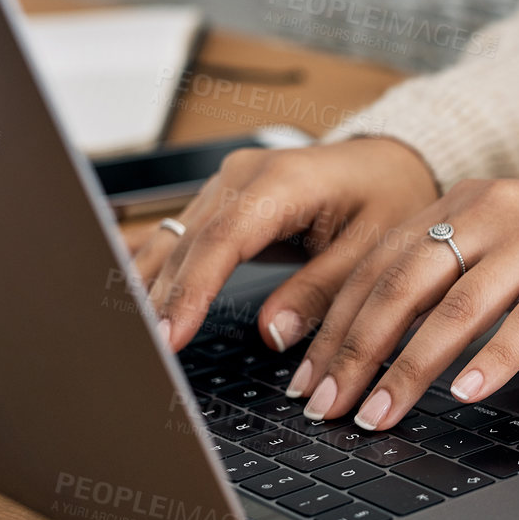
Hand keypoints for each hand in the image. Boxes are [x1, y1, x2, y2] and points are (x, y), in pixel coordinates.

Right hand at [135, 138, 438, 349]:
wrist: (388, 163)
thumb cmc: (388, 198)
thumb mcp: (371, 249)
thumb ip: (321, 291)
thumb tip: (272, 334)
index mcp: (284, 181)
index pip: (222, 240)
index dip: (191, 291)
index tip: (170, 336)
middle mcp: (244, 174)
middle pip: (188, 243)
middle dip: (160, 300)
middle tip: (142, 356)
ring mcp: (226, 182)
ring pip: (174, 240)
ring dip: (149, 289)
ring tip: (131, 341)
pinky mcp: (220, 197)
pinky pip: (181, 237)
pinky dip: (158, 273)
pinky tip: (135, 306)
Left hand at [292, 179, 518, 429]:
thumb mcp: (497, 244)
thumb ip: (440, 273)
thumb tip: (364, 340)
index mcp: (459, 203)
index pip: (377, 263)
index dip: (333, 322)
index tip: (305, 377)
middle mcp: (491, 211)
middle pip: (404, 284)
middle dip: (356, 351)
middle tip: (328, 406)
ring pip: (458, 306)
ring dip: (411, 367)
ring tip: (382, 412)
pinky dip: (493, 359)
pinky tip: (467, 393)